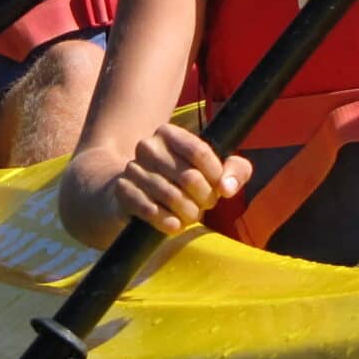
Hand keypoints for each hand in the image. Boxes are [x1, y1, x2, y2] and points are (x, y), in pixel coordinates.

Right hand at [106, 123, 253, 238]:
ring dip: (188, 213)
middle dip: (205, 198)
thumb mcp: (214, 170)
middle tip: (205, 205)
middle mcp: (148, 146)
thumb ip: (235, 171)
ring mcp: (133, 168)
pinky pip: (149, 209)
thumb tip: (227, 188)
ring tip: (191, 215)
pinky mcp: (123, 191)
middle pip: (189, 177)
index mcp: (169, 133)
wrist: (137, 194)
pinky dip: (166, 221)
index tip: (219, 188)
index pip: (200, 152)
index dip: (215, 175)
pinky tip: (174, 225)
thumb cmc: (183, 180)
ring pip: (172, 196)